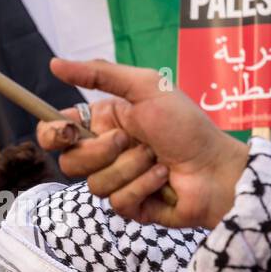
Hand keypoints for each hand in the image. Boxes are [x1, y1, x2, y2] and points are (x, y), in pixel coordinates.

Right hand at [36, 59, 247, 229]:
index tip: (68, 131)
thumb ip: (99, 74)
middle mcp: (106, 153)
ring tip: (157, 159)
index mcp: (104, 122)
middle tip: (130, 140)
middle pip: (70, 162)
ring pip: (95, 184)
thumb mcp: (146, 87)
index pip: (56, 132)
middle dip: (101, 151)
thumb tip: (54, 64)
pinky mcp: (130, 207)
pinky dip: (143, 186)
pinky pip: (117, 202)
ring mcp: (117, 182)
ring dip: (130, 168)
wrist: (216, 167)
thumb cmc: (187, 125)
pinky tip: (163, 178)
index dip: (54, 134)